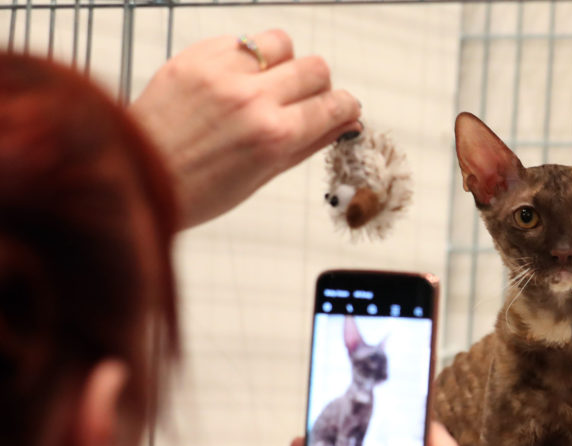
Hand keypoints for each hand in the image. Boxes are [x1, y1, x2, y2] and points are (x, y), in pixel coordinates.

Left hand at [130, 29, 360, 227]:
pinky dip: (244, 57)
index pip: (335, 104)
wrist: (134, 174)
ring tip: (267, 82)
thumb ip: (307, 144)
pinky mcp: (194, 57)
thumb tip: (342, 125)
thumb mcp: (262, 176)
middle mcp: (252, 99)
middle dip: (318, 85)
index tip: (343, 108)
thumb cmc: (194, 189)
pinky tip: (232, 80)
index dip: (346, 106)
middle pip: (315, 67)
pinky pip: (238, 40)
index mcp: (274, 136)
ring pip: (281, 42)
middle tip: (303, 99)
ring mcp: (222, 74)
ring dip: (283, 61)